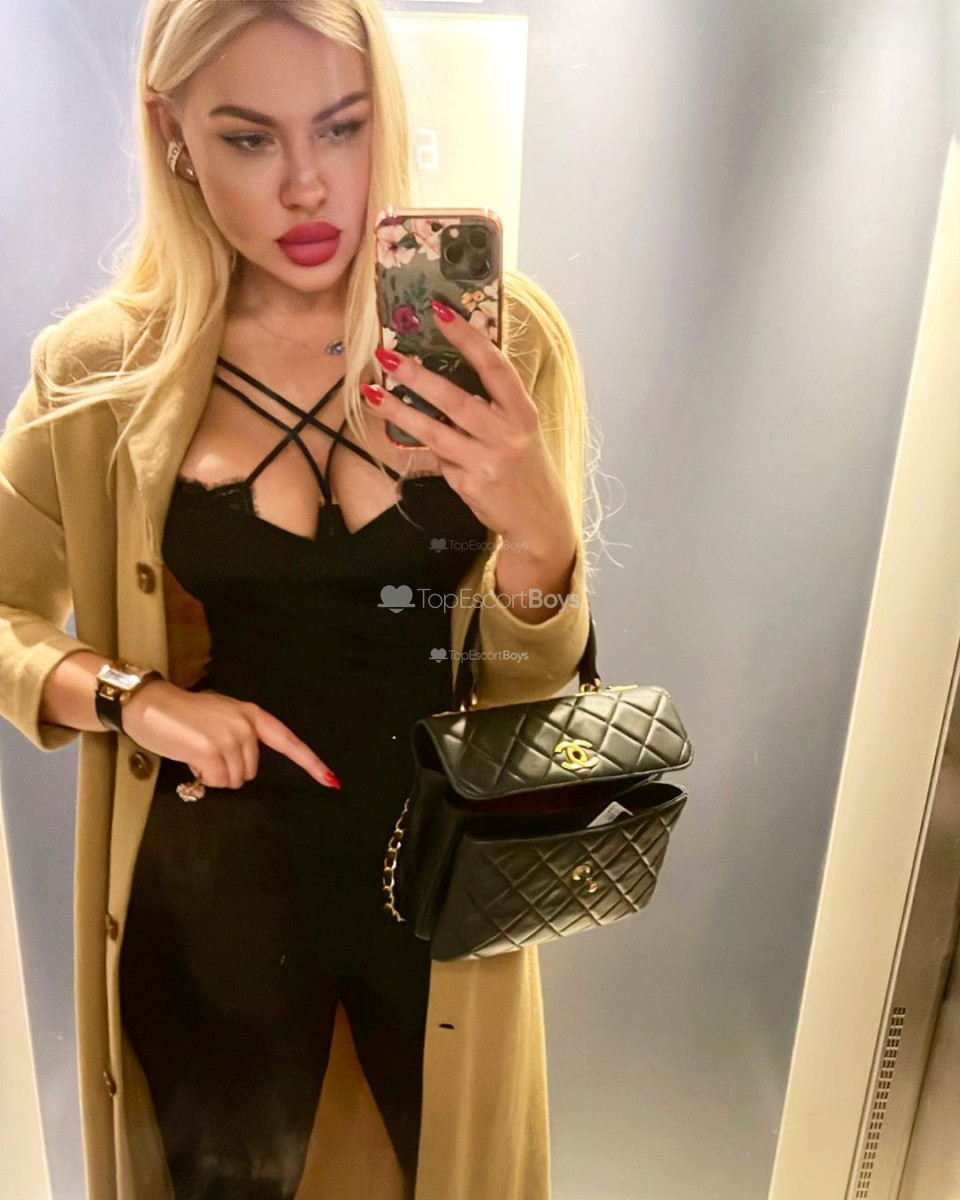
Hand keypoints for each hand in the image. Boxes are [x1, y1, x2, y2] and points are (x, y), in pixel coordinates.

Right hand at [122, 680, 338, 789]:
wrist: (150, 704)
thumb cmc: (183, 714)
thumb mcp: (221, 716)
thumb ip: (242, 735)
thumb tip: (246, 768)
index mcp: (252, 714)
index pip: (288, 740)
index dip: (310, 762)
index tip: (331, 780)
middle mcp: (246, 725)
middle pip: (250, 771)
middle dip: (229, 770)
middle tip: (205, 751)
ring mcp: (229, 737)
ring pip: (234, 780)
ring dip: (214, 775)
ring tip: (195, 752)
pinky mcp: (211, 750)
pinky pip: (216, 782)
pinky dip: (203, 778)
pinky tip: (190, 758)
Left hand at [361, 299, 569, 546]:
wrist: (538, 518)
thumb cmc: (525, 463)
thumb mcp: (521, 427)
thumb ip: (493, 401)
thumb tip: (450, 365)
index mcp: (522, 411)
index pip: (494, 366)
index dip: (467, 337)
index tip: (440, 311)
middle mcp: (506, 435)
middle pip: (455, 400)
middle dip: (417, 376)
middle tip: (386, 356)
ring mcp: (485, 462)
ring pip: (434, 432)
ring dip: (399, 411)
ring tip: (371, 392)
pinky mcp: (468, 484)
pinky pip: (437, 458)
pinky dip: (419, 445)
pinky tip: (395, 432)